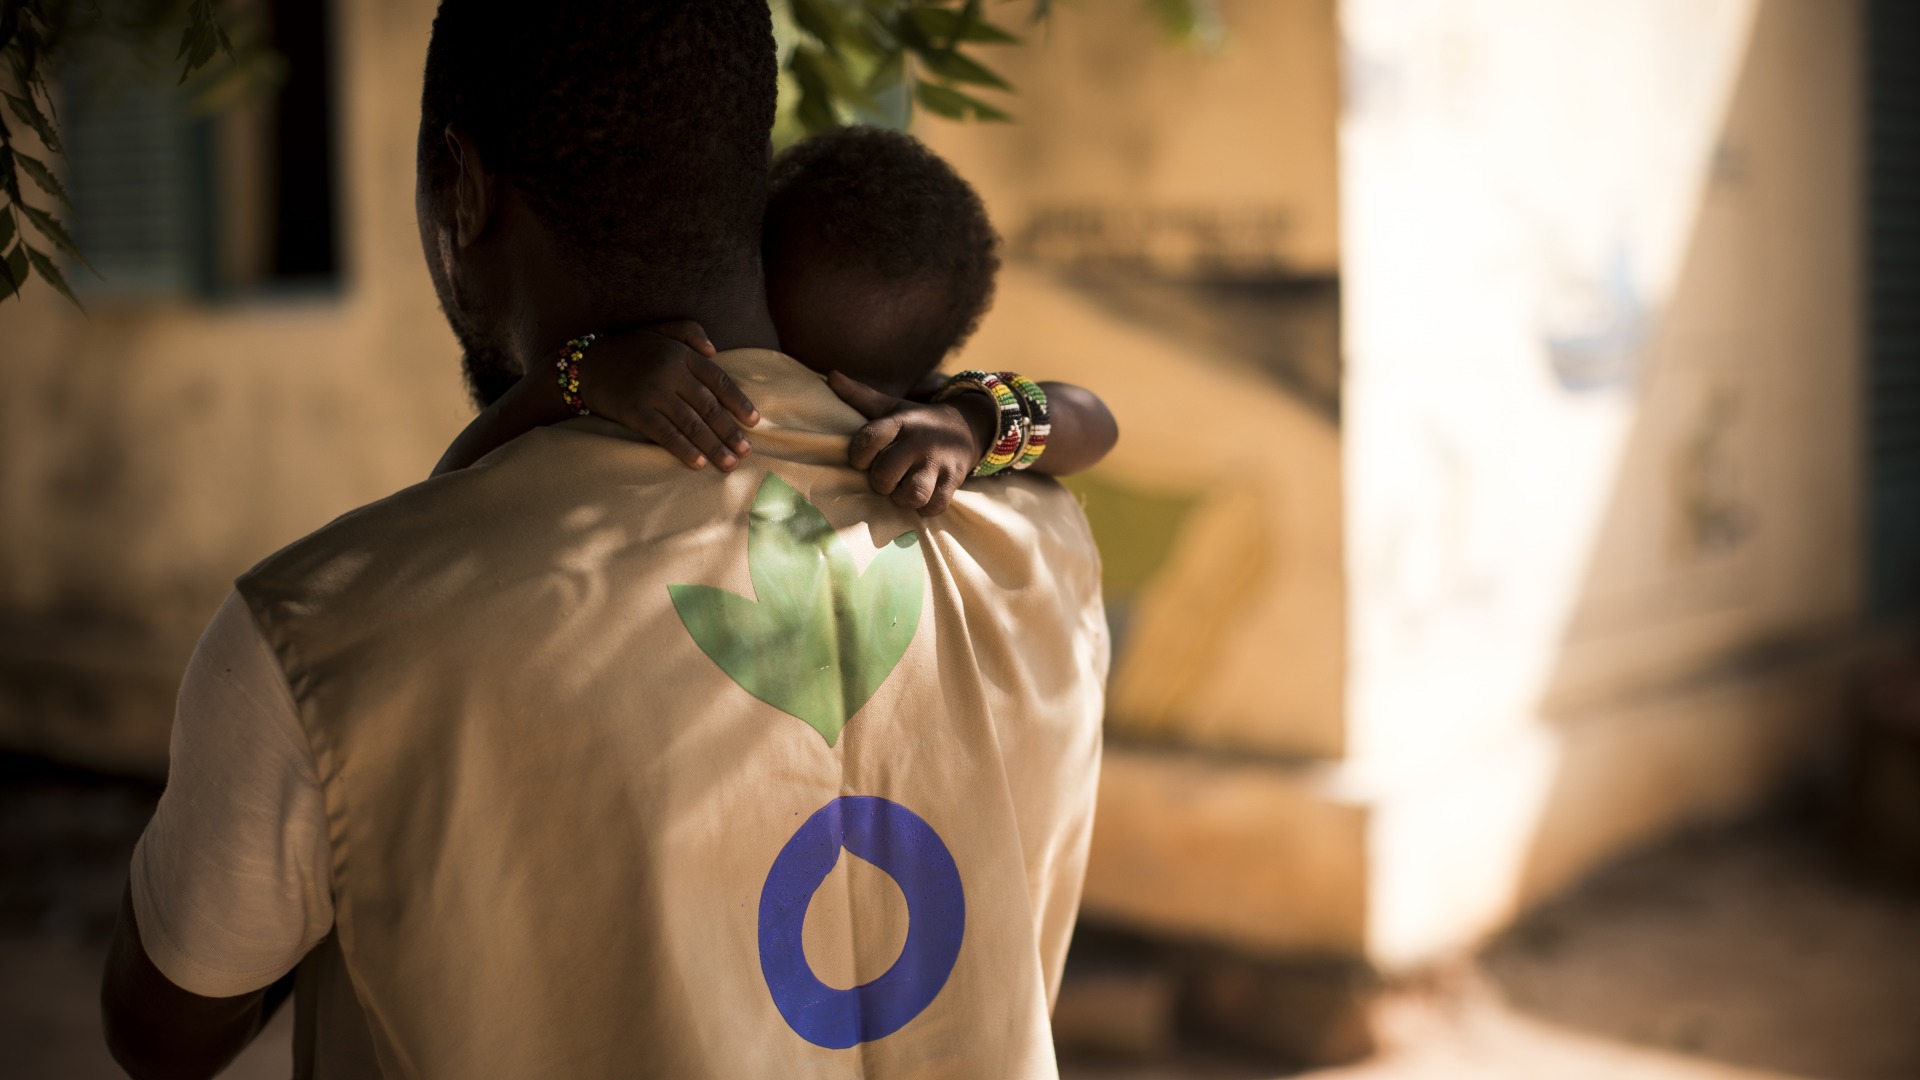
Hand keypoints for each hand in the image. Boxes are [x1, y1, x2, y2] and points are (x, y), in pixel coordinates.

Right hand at [578, 321, 759, 469]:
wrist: (586, 366)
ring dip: (713, 446)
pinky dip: (683, 450)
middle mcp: (670, 372)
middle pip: (709, 406)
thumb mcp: (658, 331)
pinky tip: (698, 464)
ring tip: (729, 464)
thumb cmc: (628, 350)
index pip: (718, 380)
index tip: (754, 422)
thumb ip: (689, 332)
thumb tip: (714, 351)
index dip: (738, 402)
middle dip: (730, 431)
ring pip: (691, 423)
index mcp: (680, 354)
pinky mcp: (635, 411)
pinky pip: (665, 434)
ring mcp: (652, 393)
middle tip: (747, 452)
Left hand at [829, 370, 994, 516]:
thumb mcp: (891, 406)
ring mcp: (938, 461)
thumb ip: (860, 395)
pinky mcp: (955, 479)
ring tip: (903, 491)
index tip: (862, 461)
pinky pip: (935, 505)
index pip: (869, 439)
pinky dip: (925, 508)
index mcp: (900, 422)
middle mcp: (919, 441)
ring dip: (903, 498)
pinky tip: (923, 497)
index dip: (859, 455)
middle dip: (881, 483)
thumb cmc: (917, 422)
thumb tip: (832, 376)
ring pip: (912, 493)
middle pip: (886, 473)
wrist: (967, 426)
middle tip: (886, 479)